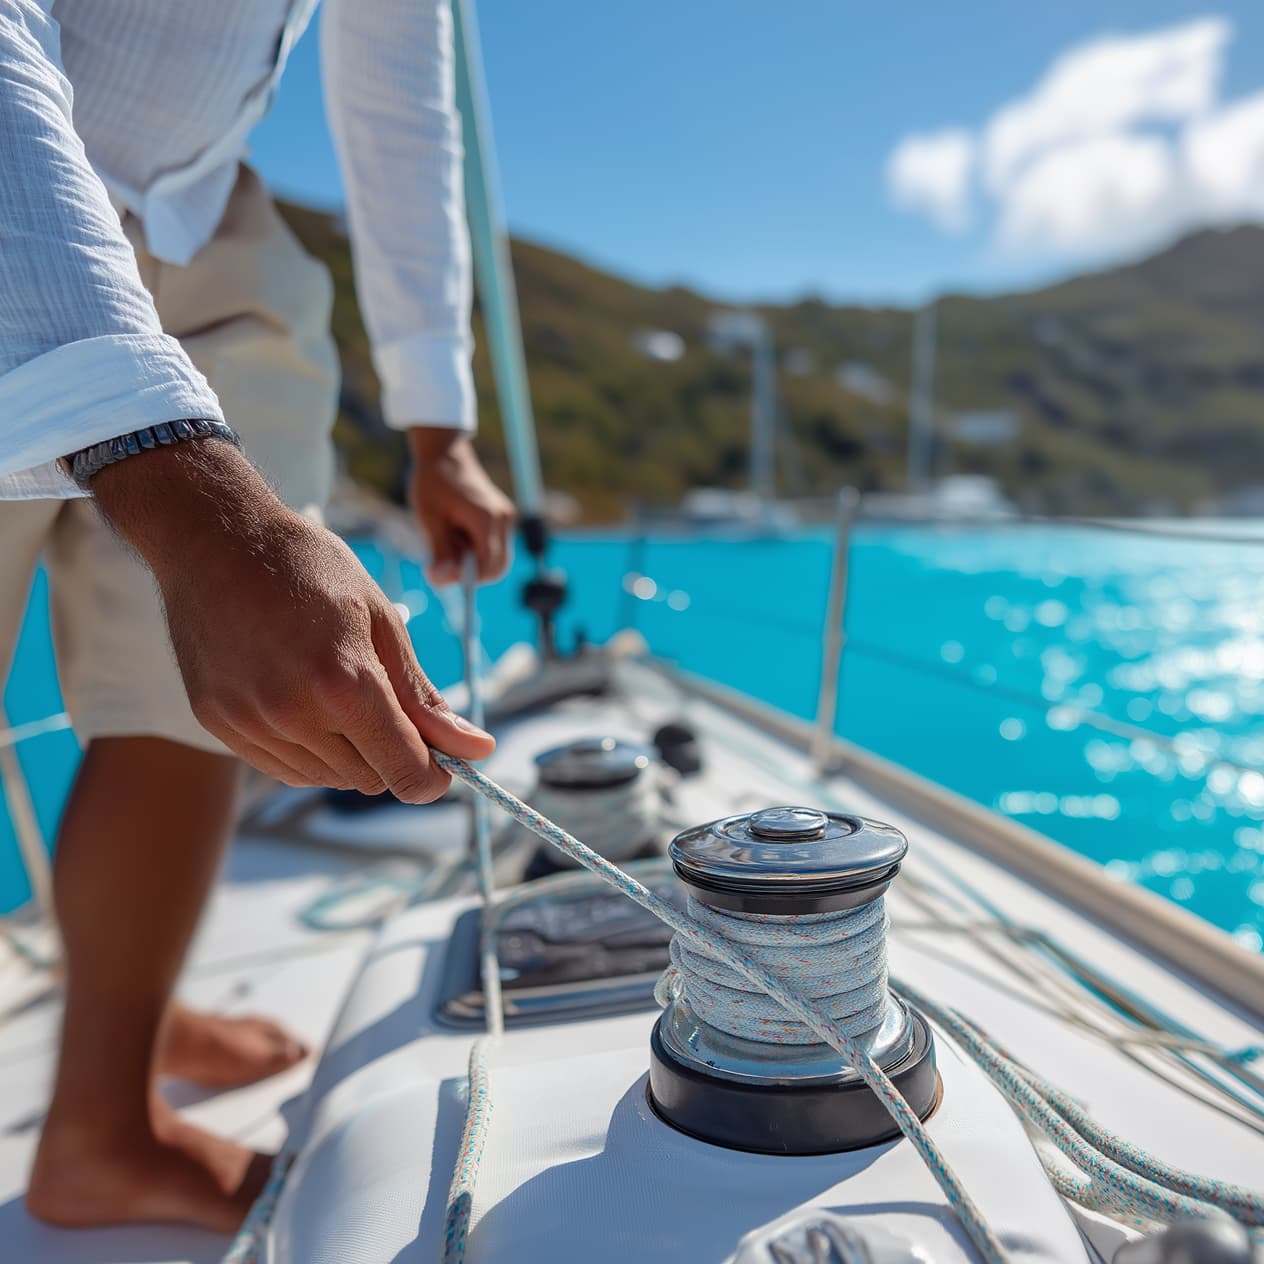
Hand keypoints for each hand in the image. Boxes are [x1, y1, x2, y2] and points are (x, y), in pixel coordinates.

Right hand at [92, 439, 493, 800]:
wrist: (215, 539)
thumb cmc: (310, 568)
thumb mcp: (383, 622)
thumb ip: (424, 697)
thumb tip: (478, 748)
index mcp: (345, 683)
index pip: (405, 773)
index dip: (433, 776)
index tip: (442, 762)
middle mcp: (294, 714)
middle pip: (369, 780)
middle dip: (392, 754)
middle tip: (386, 702)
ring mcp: (251, 723)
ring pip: (327, 778)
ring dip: (349, 753)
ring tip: (337, 690)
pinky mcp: (219, 725)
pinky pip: (283, 767)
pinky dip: (307, 750)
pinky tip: (304, 700)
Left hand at [408, 428, 515, 585]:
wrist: (445, 454)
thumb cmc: (433, 483)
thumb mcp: (430, 520)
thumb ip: (440, 552)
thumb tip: (442, 581)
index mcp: (486, 519)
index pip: (488, 568)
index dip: (466, 579)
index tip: (438, 571)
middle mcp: (503, 519)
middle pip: (497, 568)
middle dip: (471, 572)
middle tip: (442, 557)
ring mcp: (506, 518)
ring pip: (497, 559)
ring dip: (473, 560)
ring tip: (450, 538)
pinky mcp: (503, 517)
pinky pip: (495, 547)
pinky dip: (477, 549)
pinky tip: (458, 532)